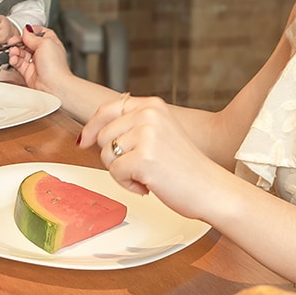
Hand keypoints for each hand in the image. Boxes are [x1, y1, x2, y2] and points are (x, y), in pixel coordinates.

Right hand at [7, 25, 74, 92]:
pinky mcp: (28, 71)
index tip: (26, 31)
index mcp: (50, 44)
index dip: (33, 31)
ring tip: (14, 51)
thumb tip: (26, 31)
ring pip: (21, 52)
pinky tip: (14, 59)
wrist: (53, 85)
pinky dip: (14, 59)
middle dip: (20, 41)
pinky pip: (18, 63)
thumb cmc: (55, 66)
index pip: (41, 33)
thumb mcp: (45, 43)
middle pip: (28, 43)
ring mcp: (35, 62)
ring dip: (15, 50)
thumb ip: (32, 36)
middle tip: (14, 41)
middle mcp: (43, 53)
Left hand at [78, 93, 233, 221]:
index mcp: (152, 105)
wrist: (211, 189)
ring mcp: (147, 134)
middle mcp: (149, 115)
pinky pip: (115, 173)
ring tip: (146, 175)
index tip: (84, 141)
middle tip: (139, 167)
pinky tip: (148, 184)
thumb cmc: (186, 167)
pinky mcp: (144, 157)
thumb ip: (132, 126)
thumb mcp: (159, 133)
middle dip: (114, 157)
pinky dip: (127, 185)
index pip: (107, 109)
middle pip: (102, 136)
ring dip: (122, 172)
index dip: (92, 127)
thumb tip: (92, 134)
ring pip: (106, 155)